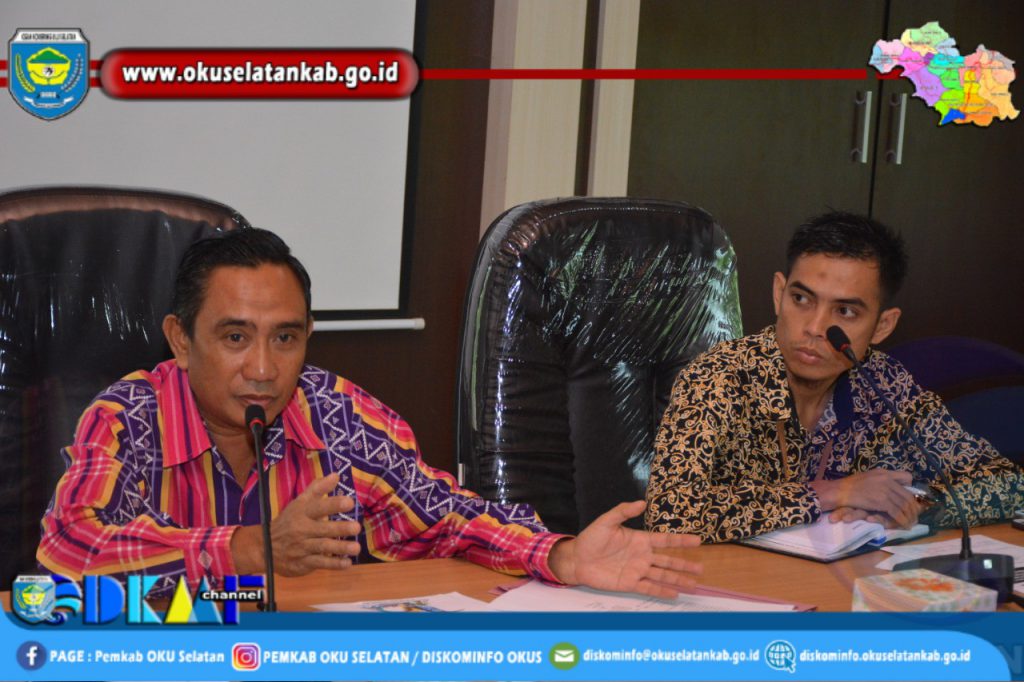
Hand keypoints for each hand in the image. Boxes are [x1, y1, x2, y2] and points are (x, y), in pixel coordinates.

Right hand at [231, 472, 361, 575]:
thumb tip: (336, 475)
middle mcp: (301, 530)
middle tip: (356, 527)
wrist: (265, 547)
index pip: (318, 507)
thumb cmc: (289, 521)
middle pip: (322, 529)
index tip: (350, 502)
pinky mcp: (302, 563)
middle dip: (340, 528)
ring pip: (322, 547)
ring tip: (356, 548)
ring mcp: (302, 548)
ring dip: (340, 548)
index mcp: (301, 512)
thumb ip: (318, 488)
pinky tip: (347, 563)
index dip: (333, 504)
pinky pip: (320, 563)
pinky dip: (334, 564)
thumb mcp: (300, 503)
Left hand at [547, 500, 702, 598]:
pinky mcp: (629, 583)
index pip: (664, 541)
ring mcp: (637, 571)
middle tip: (701, 567)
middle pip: (668, 561)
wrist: (577, 559)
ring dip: (678, 580)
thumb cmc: (591, 539)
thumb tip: (642, 502)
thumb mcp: (607, 521)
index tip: (697, 540)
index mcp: (639, 540)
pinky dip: (662, 592)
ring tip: (694, 584)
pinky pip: (649, 588)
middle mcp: (642, 556)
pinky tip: (675, 595)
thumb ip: (624, 511)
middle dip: (684, 564)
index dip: (681, 541)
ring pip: (662, 576)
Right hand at [811, 469, 917, 527]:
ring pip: (904, 505)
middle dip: (914, 508)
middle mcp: (887, 479)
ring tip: (911, 523)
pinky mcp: (881, 501)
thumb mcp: (868, 477)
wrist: (839, 491)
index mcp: (884, 473)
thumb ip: (880, 480)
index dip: (911, 489)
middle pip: (908, 495)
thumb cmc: (850, 485)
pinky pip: (897, 512)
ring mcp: (885, 490)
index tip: (911, 499)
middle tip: (915, 516)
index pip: (907, 477)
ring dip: (910, 516)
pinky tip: (903, 525)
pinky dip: (902, 520)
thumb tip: (891, 488)